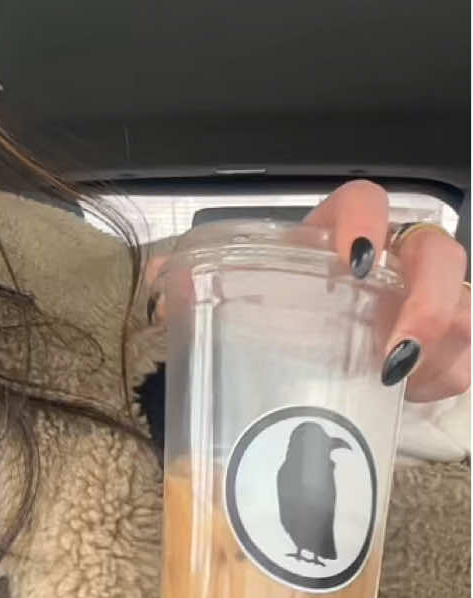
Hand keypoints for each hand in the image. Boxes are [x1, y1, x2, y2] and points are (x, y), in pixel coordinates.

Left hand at [145, 181, 469, 402]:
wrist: (304, 363)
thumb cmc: (277, 314)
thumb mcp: (239, 296)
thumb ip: (195, 282)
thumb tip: (156, 279)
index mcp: (338, 234)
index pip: (364, 200)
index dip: (366, 221)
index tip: (353, 262)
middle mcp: (393, 261)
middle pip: (438, 253)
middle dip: (429, 299)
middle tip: (394, 349)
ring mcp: (426, 303)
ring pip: (465, 310)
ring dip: (440, 348)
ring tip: (397, 381)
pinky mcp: (442, 350)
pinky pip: (465, 361)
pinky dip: (441, 381)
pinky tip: (406, 398)